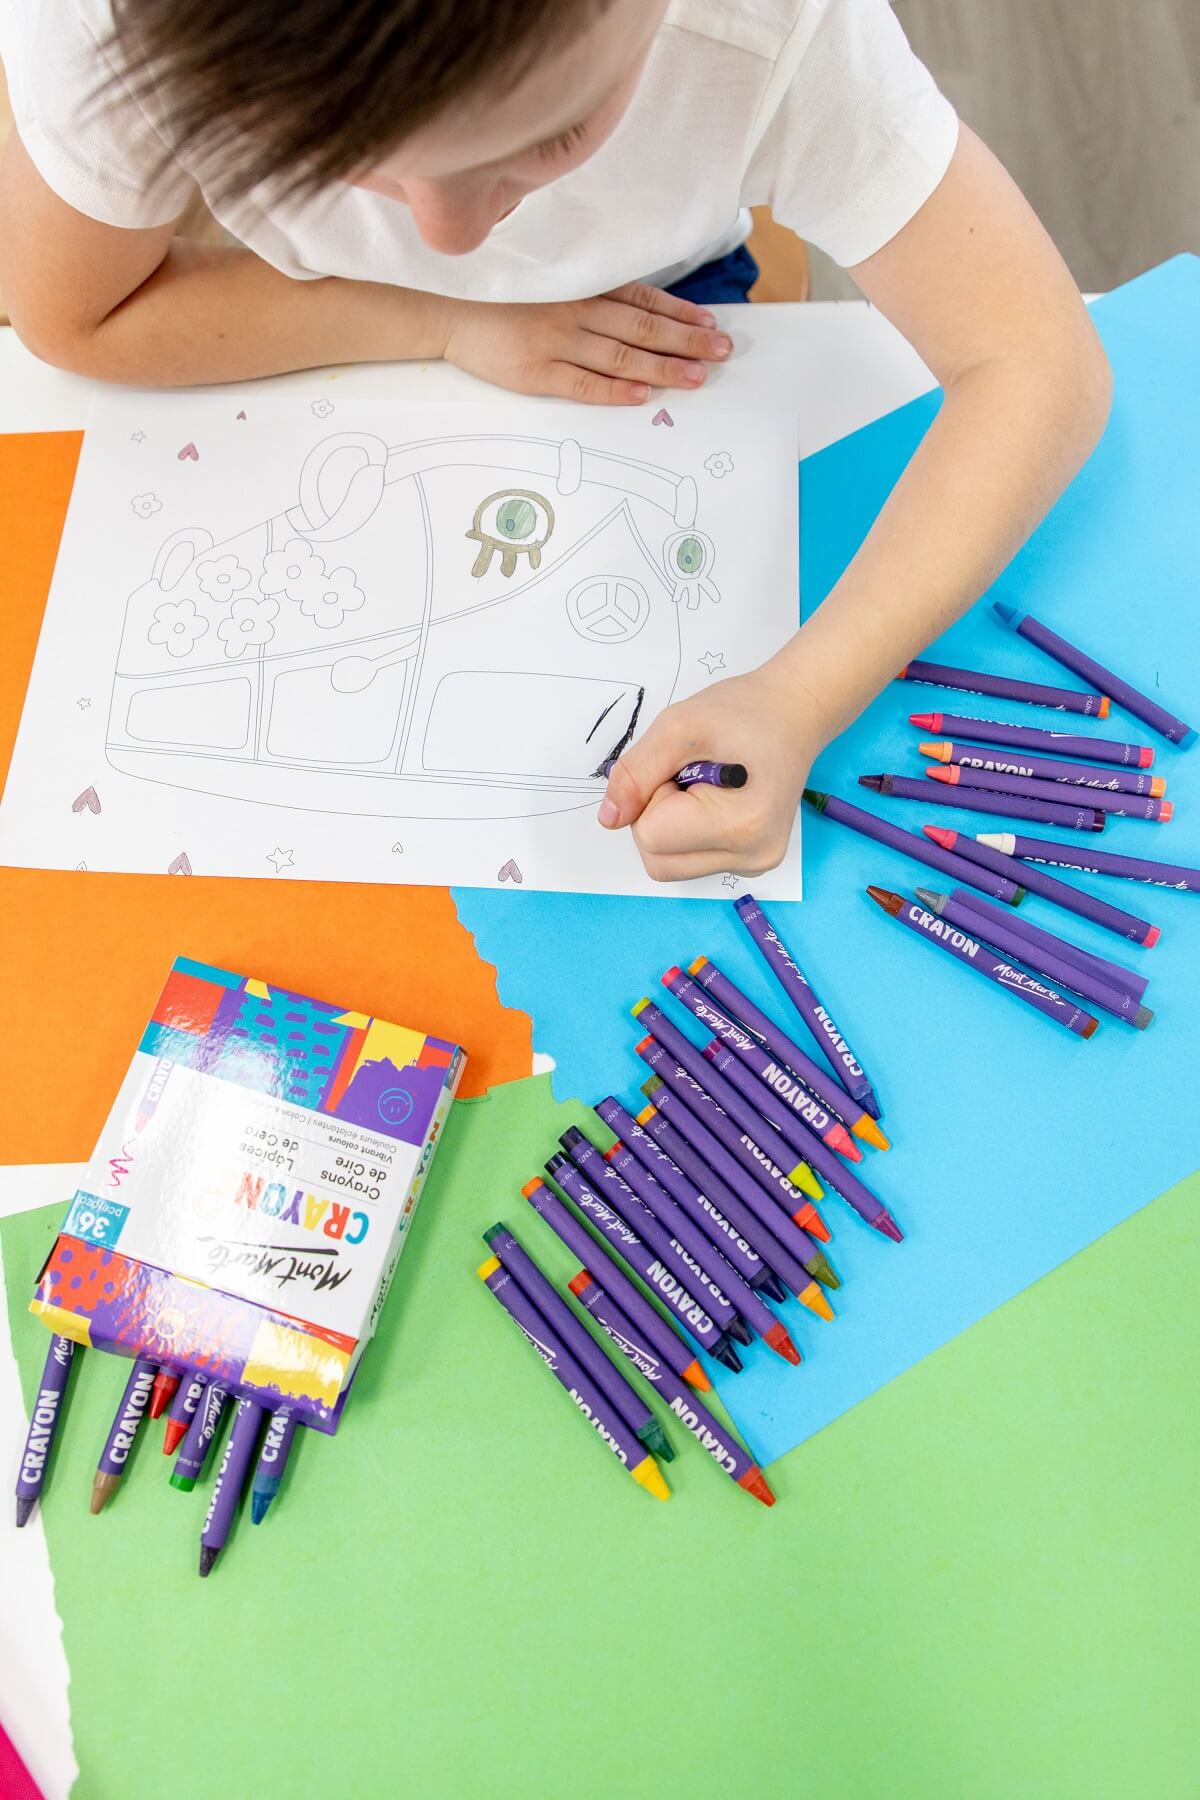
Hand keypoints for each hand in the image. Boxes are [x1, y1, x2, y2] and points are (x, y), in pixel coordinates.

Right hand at [442, 282, 732, 404]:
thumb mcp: (549, 282)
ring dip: (663, 366)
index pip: (642, 299)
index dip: (679, 312)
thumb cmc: (501, 296)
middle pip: (642, 327)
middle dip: (687, 341)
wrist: (447, 308)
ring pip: (621, 355)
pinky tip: (642, 394)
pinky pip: (582, 383)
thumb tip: (638, 314)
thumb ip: (589, 294)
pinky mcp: (535, 371)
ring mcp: (555, 341)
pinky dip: (614, 389)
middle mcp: (575, 310)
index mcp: (581, 287)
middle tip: (722, 352)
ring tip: (697, 377)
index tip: (711, 324)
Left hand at [597, 657, 827, 880]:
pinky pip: (688, 859)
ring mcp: (754, 865)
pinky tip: (713, 801)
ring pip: (668, 864)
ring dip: (668, 824)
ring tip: (702, 786)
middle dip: (656, 814)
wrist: (794, 713)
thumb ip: (636, 774)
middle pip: (656, 860)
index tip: (684, 766)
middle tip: (690, 775)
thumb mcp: (678, 726)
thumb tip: (609, 819)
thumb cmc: (743, 712)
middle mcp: (753, 857)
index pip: (651, 836)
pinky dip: (685, 831)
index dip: (653, 795)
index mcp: (742, 826)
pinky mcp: (749, 863)